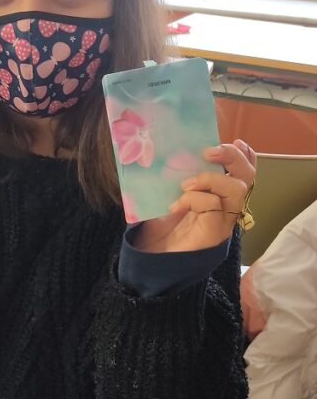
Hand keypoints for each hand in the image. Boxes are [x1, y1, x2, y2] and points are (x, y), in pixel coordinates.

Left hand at [131, 140, 256, 253]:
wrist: (152, 256)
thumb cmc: (161, 225)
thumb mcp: (170, 193)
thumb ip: (180, 176)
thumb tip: (176, 152)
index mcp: (221, 195)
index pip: (244, 171)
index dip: (244, 155)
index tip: (234, 142)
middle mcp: (227, 207)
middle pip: (246, 176)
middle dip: (232, 158)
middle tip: (209, 152)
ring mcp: (224, 220)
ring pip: (235, 189)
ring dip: (210, 178)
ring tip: (186, 185)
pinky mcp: (215, 232)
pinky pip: (213, 206)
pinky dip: (194, 199)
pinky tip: (176, 206)